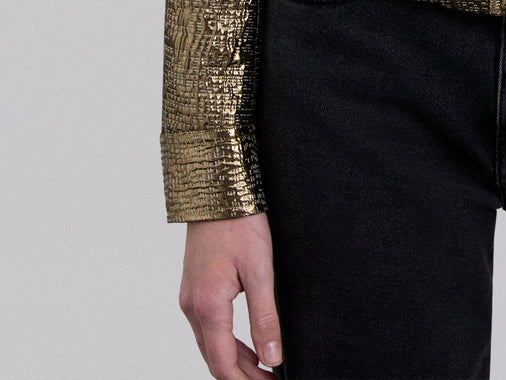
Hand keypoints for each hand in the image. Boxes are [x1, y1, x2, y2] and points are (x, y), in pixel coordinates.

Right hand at [179, 212, 281, 377]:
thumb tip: (272, 356)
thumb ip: (265, 316)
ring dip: (235, 361)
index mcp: (208, 306)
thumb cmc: (239, 223)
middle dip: (242, 376)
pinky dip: (226, 342)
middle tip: (271, 379)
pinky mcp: (194, 288)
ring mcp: (190, 297)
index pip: (223, 364)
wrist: (216, 188)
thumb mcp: (260, 269)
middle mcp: (192, 307)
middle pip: (215, 359)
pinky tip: (246, 343)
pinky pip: (207, 327)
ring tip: (264, 369)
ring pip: (210, 344)